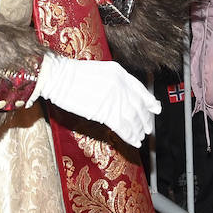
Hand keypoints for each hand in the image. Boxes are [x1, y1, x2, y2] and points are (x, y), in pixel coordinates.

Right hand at [32, 55, 160, 147]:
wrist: (57, 76)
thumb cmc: (71, 74)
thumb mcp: (99, 71)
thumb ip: (113, 82)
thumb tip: (122, 98)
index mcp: (119, 72)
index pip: (139, 88)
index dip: (149, 101)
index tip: (155, 108)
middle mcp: (120, 83)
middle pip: (138, 105)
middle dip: (145, 118)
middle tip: (148, 128)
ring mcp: (113, 97)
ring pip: (132, 117)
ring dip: (137, 129)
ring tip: (140, 137)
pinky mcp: (105, 111)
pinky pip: (122, 126)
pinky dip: (130, 135)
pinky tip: (134, 141)